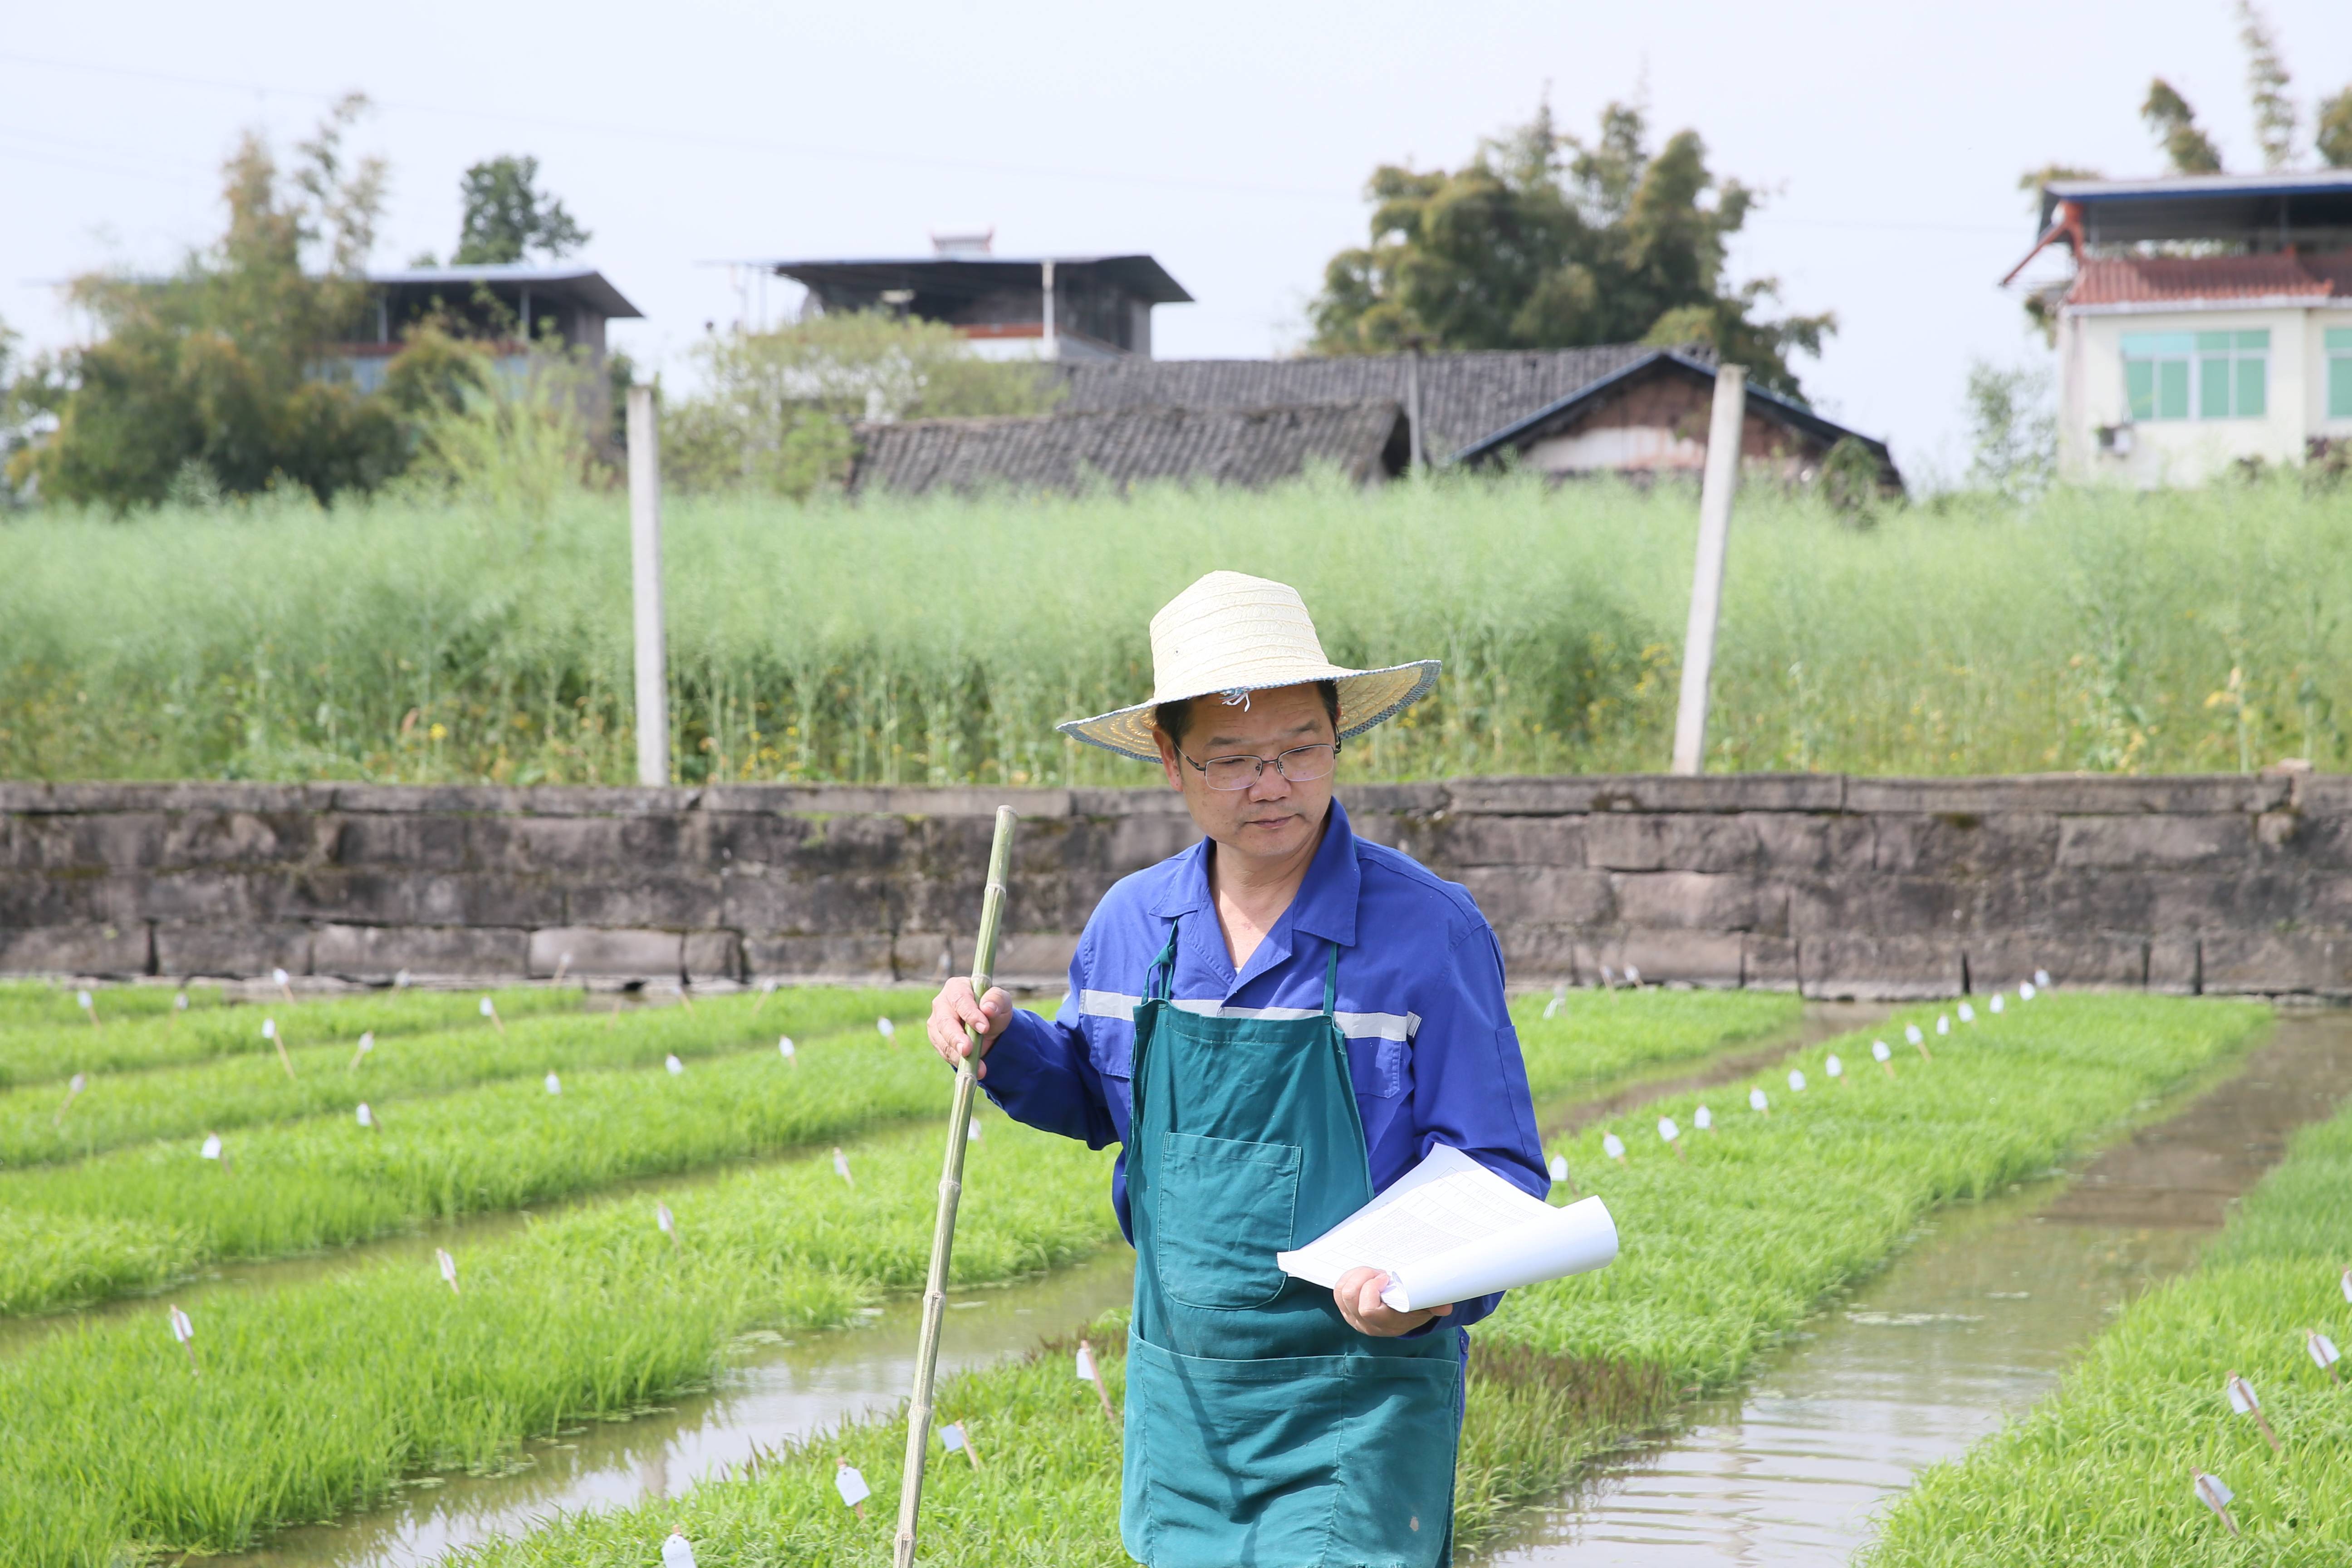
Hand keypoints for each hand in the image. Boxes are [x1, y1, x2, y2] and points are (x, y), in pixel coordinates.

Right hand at [927, 977, 1012, 1079]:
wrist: (989, 1027)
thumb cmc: (993, 1009)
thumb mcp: (1002, 1002)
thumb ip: (997, 1000)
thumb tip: (987, 1008)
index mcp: (957, 987)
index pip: (960, 999)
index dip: (970, 1014)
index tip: (984, 1028)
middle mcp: (942, 1003)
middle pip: (945, 1021)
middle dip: (957, 1038)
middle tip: (968, 1050)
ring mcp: (936, 1022)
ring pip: (942, 1040)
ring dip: (958, 1055)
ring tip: (978, 1068)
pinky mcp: (936, 1038)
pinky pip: (944, 1052)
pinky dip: (958, 1061)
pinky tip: (973, 1068)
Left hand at [1333, 1266, 1452, 1336]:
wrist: (1399, 1320)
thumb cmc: (1412, 1310)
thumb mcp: (1425, 1308)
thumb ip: (1434, 1306)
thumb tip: (1445, 1307)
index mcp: (1385, 1324)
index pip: (1367, 1310)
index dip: (1371, 1289)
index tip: (1385, 1277)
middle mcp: (1366, 1324)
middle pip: (1350, 1296)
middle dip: (1364, 1277)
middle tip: (1380, 1274)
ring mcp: (1352, 1318)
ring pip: (1342, 1291)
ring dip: (1357, 1276)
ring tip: (1373, 1274)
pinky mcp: (1344, 1309)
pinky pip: (1337, 1290)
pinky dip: (1349, 1277)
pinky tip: (1364, 1276)